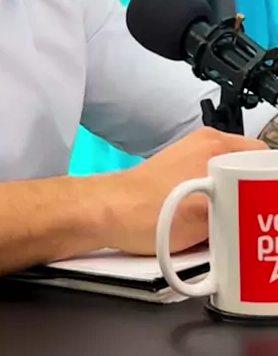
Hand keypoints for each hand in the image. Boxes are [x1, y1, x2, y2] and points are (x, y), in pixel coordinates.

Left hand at [100, 126, 267, 254]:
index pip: (264, 156)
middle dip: (256, 193)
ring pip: (230, 178)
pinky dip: (220, 203)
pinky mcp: (179, 174)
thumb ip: (244, 207)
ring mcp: (189, 157)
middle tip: (260, 217)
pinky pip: (213, 185)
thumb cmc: (150, 211)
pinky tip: (216, 225)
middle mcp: (204, 145)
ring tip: (239, 225)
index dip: (270, 181)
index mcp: (216, 145)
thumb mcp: (211, 217)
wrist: (109, 212)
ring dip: (238, 200)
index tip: (270, 202)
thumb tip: (257, 209)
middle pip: (247, 167)